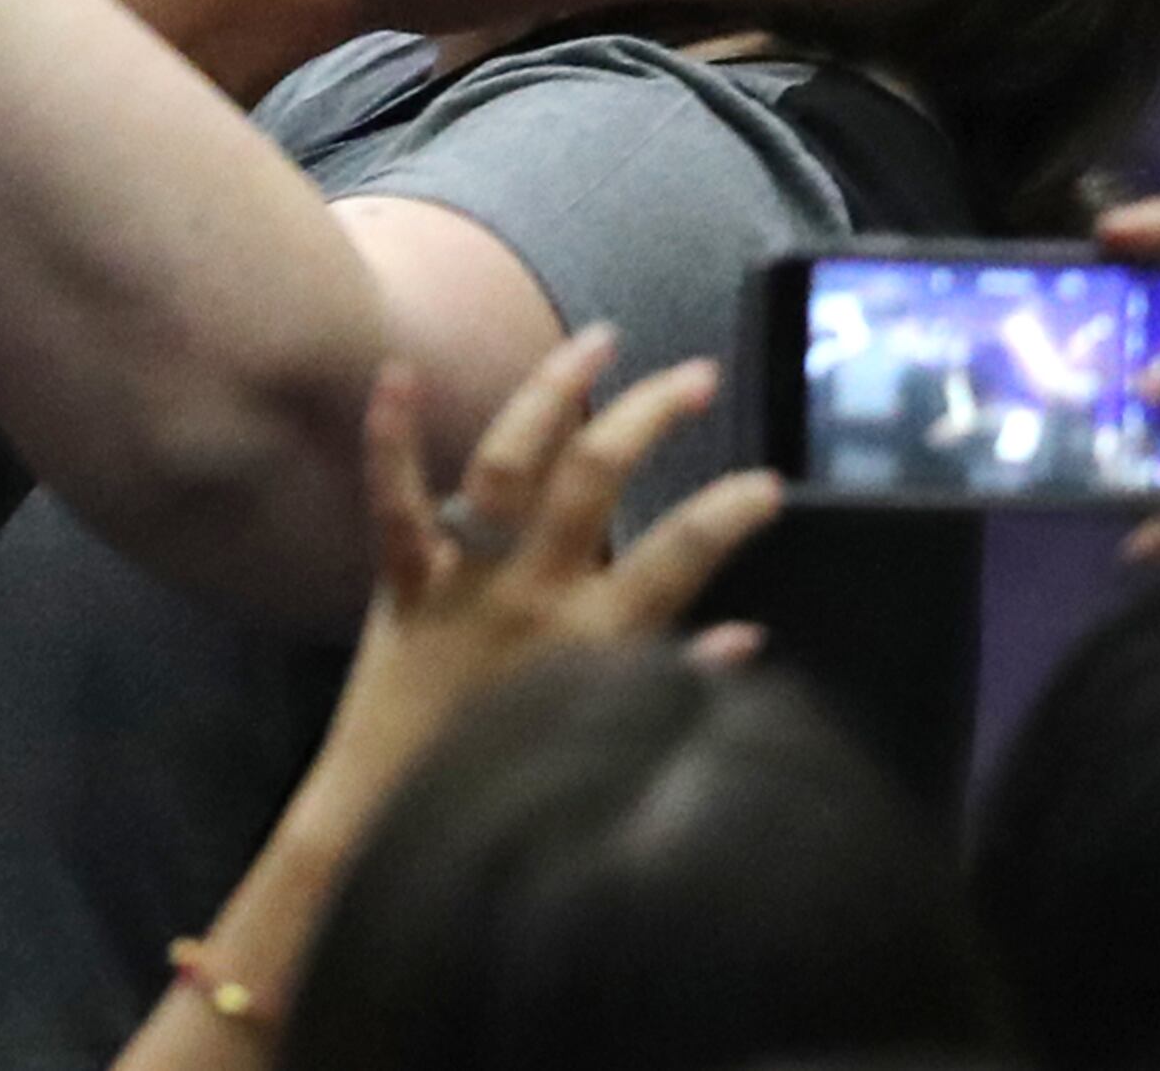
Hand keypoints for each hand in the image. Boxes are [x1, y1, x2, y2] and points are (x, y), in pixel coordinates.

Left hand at [297, 327, 781, 828]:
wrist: (398, 818)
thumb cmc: (507, 780)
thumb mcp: (611, 742)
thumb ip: (680, 684)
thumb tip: (747, 638)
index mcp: (594, 638)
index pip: (680, 557)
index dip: (729, 513)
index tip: (767, 482)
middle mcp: (534, 593)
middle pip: (597, 479)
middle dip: (651, 414)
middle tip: (696, 374)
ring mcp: (466, 578)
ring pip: (510, 465)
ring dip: (554, 392)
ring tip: (598, 341)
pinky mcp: (404, 579)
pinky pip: (393, 500)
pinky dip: (392, 434)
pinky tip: (399, 368)